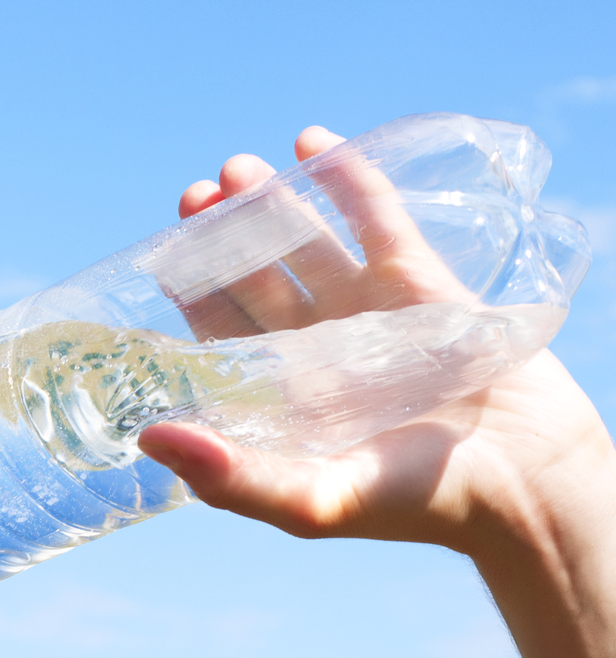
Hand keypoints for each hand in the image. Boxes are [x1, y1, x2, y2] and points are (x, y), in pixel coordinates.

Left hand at [138, 127, 614, 561]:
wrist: (519, 480)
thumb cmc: (409, 505)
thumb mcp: (308, 501)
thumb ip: (229, 477)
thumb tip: (147, 436)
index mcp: (279, 395)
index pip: (221, 333)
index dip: (192, 291)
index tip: (163, 253)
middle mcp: (315, 349)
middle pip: (255, 278)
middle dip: (223, 236)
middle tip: (197, 193)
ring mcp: (366, 310)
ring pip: (306, 244)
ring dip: (271, 204)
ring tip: (239, 168)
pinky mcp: (419, 281)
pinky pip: (375, 220)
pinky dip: (346, 179)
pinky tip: (312, 143)